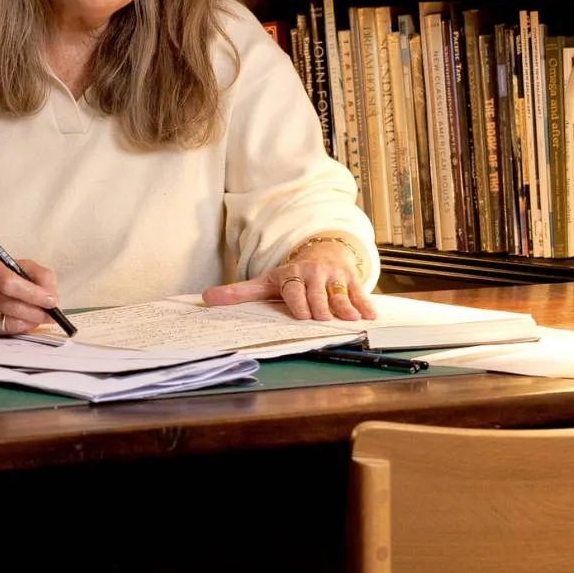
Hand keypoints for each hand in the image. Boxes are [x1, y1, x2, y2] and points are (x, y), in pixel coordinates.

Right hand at [0, 254, 64, 335]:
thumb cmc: (4, 274)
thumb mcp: (24, 266)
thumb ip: (42, 277)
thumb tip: (51, 297)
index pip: (8, 283)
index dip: (32, 294)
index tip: (51, 301)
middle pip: (9, 305)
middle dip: (35, 312)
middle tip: (50, 314)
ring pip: (7, 322)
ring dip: (29, 322)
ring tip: (39, 317)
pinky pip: (3, 331)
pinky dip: (19, 328)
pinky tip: (25, 321)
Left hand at [201, 240, 375, 322]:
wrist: (321, 252)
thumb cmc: (290, 276)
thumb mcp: (265, 282)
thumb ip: (239, 293)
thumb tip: (205, 298)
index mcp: (291, 275)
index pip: (294, 289)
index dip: (298, 302)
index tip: (303, 315)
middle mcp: (313, 274)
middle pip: (318, 295)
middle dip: (321, 308)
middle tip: (323, 319)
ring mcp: (334, 276)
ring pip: (340, 295)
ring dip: (345, 308)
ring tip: (349, 320)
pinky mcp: (352, 279)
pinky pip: (359, 292)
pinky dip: (365, 305)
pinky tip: (368, 316)